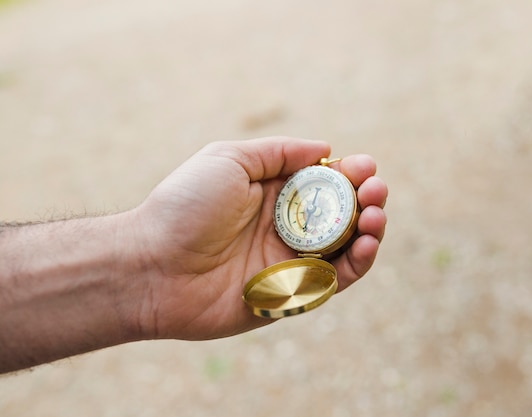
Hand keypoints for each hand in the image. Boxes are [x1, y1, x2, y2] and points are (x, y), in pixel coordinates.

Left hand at [128, 136, 387, 340]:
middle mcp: (285, 226)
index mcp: (272, 193)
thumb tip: (326, 149)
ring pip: (345, 247)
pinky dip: (357, 264)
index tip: (366, 167)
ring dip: (369, 230)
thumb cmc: (184, 206)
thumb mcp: (228, 159)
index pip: (324, 182)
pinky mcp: (292, 293)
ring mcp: (289, 260)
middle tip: (376, 191)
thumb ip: (278, 152)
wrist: (151, 266)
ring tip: (375, 215)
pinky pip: (335, 280)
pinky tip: (365, 243)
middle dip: (366, 200)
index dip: (350, 174)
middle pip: (341, 214)